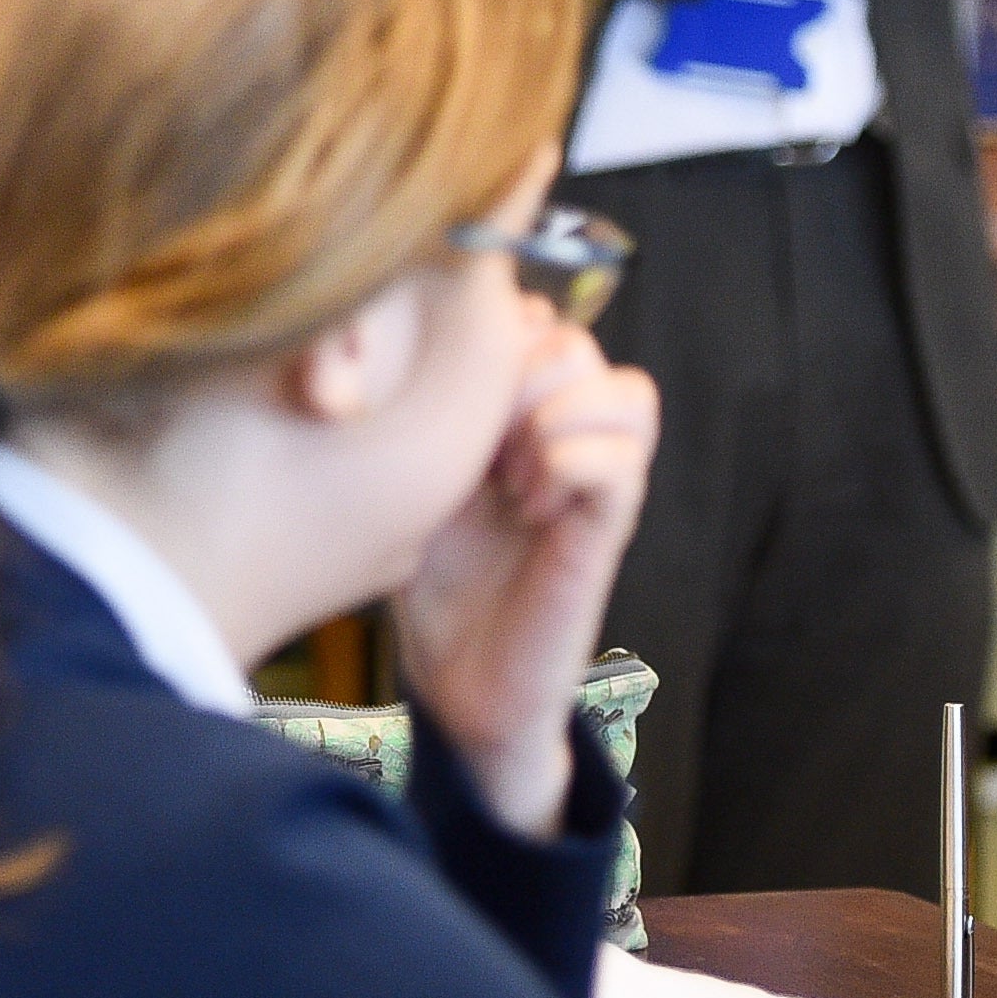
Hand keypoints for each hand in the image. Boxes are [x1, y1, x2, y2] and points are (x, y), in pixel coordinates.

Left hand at [394, 321, 660, 836]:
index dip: (492, 339)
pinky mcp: (607, 532)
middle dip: (518, 379)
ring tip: (508, 476)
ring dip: (555, 420)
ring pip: (624, 391)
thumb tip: (372, 335)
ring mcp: (595, 481)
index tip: (440, 399)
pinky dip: (569, 466)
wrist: (456, 682)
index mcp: (521, 411)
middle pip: (576, 342)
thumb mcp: (408, 475)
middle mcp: (567, 434)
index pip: (540, 316)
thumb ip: (408, 407)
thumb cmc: (429, 577)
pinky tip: (527, 506)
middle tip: (476, 447)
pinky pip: (622, 463)